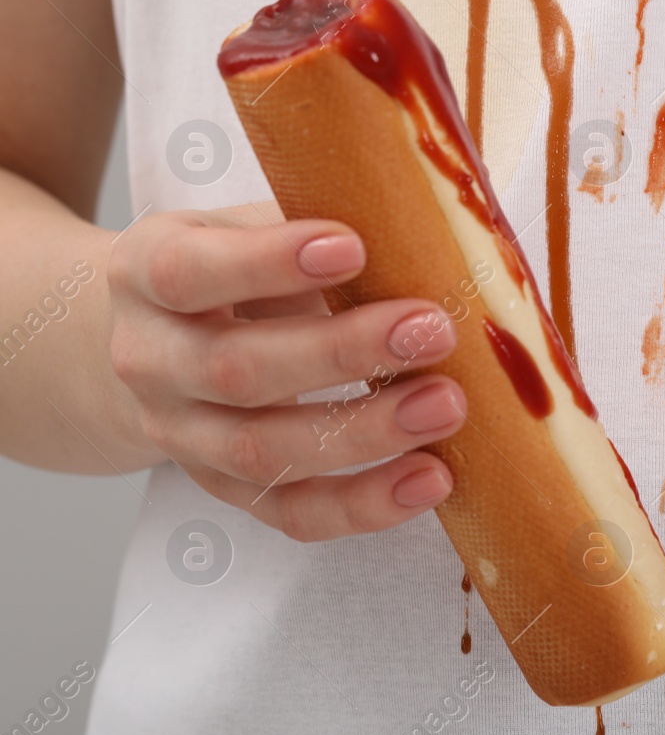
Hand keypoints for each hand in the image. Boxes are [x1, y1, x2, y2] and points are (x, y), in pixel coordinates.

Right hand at [107, 204, 466, 540]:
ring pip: (263, 451)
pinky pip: (291, 513)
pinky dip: (364, 504)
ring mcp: (184, 435)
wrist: (164, 339)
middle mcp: (151, 361)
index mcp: (147, 274)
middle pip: (236, 370)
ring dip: (365, 434)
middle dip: (342, 353)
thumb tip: (422, 223)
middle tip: (434, 330)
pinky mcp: (226, 489)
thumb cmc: (235, 268)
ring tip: (447, 406)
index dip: (268, 263)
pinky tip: (431, 479)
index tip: (353, 246)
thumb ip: (314, 220)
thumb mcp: (252, 225)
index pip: (190, 271)